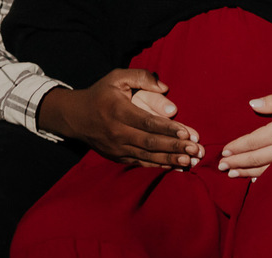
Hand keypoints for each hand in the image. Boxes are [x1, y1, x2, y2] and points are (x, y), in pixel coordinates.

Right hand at [37, 69, 203, 166]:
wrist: (76, 117)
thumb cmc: (101, 94)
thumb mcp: (116, 77)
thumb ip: (141, 77)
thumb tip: (165, 87)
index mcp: (118, 110)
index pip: (147, 122)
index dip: (168, 128)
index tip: (186, 132)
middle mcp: (117, 131)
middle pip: (150, 142)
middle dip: (174, 147)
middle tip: (195, 150)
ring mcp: (117, 147)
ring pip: (148, 156)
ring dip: (170, 159)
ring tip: (190, 161)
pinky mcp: (119, 157)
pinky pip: (142, 163)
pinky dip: (159, 166)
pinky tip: (175, 167)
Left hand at [218, 91, 271, 178]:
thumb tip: (252, 104)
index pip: (254, 141)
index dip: (237, 147)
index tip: (225, 151)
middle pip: (256, 158)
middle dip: (237, 162)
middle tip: (220, 166)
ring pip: (265, 168)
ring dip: (246, 171)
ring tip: (232, 174)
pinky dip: (263, 177)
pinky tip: (253, 179)